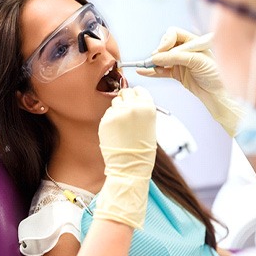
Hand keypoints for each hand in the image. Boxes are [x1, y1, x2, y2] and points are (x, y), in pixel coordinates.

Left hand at [95, 86, 156, 228]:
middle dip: (126, 99)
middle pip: (126, 92)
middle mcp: (133, 106)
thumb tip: (132, 99)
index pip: (139, 89)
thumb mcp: (149, 124)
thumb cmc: (142, 148)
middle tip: (126, 112)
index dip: (136, 95)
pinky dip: (110, 119)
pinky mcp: (106, 120)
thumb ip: (141, 109)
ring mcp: (118, 113)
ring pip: (115, 102)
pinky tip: (115, 131)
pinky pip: (108, 113)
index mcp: (147, 107)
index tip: (134, 100)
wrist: (130, 166)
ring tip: (122, 125)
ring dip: (117, 109)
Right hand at [136, 27, 243, 136]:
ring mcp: (180, 62)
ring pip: (161, 59)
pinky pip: (161, 71)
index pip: (174, 34)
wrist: (218, 93)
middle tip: (154, 60)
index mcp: (193, 41)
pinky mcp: (176, 74)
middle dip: (158, 52)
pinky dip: (152, 71)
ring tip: (144, 66)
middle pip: (165, 46)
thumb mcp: (197, 61)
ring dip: (152, 63)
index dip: (166, 41)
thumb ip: (176, 57)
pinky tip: (143, 71)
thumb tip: (156, 57)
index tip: (161, 51)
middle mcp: (185, 50)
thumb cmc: (215, 74)